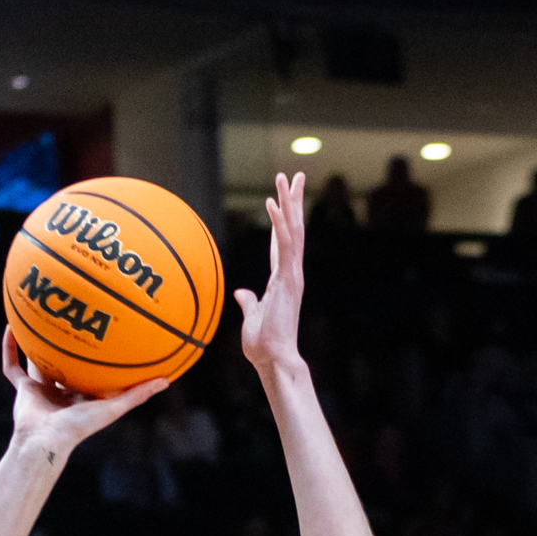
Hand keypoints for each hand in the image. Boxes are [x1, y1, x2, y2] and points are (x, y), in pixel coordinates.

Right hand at [2, 328, 168, 453]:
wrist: (45, 441)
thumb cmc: (78, 428)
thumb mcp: (113, 407)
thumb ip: (137, 394)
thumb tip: (167, 380)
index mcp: (81, 396)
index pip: (91, 372)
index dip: (97, 355)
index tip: (106, 334)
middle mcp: (60, 391)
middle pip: (65, 362)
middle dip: (68, 344)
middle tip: (74, 315)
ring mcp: (39, 390)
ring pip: (37, 360)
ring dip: (36, 341)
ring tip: (40, 312)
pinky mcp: (21, 390)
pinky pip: (12, 366)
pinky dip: (9, 348)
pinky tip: (11, 325)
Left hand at [234, 173, 306, 379]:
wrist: (273, 360)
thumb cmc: (264, 346)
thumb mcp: (252, 318)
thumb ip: (249, 302)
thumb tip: (241, 293)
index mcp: (283, 280)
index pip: (284, 243)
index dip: (283, 220)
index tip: (282, 200)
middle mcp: (292, 273)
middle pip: (295, 229)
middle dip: (295, 201)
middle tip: (295, 175)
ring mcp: (292, 275)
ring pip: (293, 230)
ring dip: (289, 202)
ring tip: (285, 178)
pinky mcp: (288, 280)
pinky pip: (284, 245)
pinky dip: (279, 222)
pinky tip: (272, 203)